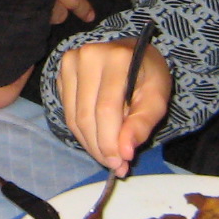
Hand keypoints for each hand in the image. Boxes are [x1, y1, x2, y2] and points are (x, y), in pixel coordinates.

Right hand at [55, 38, 170, 174]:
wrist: (132, 53)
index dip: (110, 141)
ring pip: (74, 118)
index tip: (119, 164)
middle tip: (114, 165)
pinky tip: (97, 136)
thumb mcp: (157, 99)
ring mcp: (71, 62)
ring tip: (107, 155)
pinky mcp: (61, 72)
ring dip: (89, 144)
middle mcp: (89, 55)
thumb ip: (142, 124)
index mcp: (117, 58)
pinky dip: (82, 132)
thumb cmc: (148, 76)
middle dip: (100, 147)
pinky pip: (68, 112)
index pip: (106, 109)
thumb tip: (124, 152)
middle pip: (86, 116)